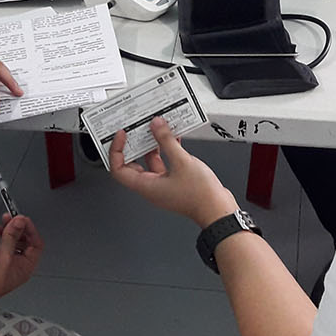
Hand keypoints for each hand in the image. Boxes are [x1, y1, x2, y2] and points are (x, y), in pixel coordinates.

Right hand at [0, 214, 42, 305]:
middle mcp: (16, 264)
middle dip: (17, 228)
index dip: (30, 230)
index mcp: (25, 266)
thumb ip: (12, 237)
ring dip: (6, 231)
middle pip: (22, 240)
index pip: (35, 244)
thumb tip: (20, 221)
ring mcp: (3, 261)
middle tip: (11, 219)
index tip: (23, 219)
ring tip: (2, 223)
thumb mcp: (3, 257)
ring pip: (9, 240)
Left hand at [108, 118, 238, 227]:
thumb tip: (156, 126)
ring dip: (153, 144)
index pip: (119, 168)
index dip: (116, 150)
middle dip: (134, 144)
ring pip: (151, 161)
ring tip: (157, 128)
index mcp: (146, 186)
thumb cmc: (200, 196)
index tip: (121, 135)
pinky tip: (174, 137)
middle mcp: (151, 186)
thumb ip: (167, 141)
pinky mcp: (175, 181)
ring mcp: (163, 184)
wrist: (218, 209)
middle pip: (133, 163)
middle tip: (136, 128)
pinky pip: (165, 162)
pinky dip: (167, 149)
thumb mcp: (182, 161)